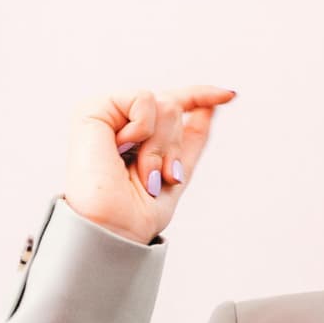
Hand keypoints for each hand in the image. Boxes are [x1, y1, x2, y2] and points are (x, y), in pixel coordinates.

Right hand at [63, 85, 237, 243]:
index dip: (201, 95)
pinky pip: (143, 99)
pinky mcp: (93, 109)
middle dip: (175, 146)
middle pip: (174, 107)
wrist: (115, 227)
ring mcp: (107, 115)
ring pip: (164, 104)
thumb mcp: (178, 171)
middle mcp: (122, 122)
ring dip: (161, 146)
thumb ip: (191, 138)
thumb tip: (212, 107)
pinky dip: (144, 128)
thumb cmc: (139, 211)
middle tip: (158, 177)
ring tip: (142, 173)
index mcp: (140, 136)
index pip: (173, 104)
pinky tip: (122, 147)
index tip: (230, 95)